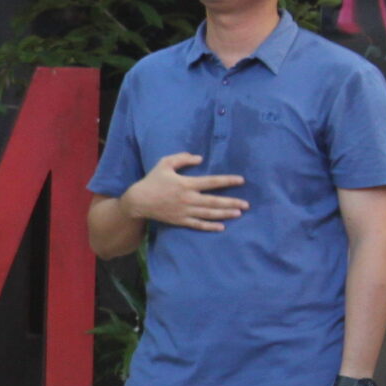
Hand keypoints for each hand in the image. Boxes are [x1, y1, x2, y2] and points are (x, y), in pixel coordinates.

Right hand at [120, 153, 248, 232]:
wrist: (138, 201)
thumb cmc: (152, 181)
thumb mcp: (165, 163)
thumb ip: (182, 158)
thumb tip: (200, 158)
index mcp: (186, 184)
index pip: (212, 182)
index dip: (227, 181)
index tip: (241, 180)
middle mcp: (188, 199)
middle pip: (215, 201)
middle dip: (232, 202)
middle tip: (246, 204)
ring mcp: (185, 211)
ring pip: (209, 214)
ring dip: (225, 214)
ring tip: (238, 213)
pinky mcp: (180, 220)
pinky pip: (198, 224)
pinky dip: (210, 226)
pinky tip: (221, 227)